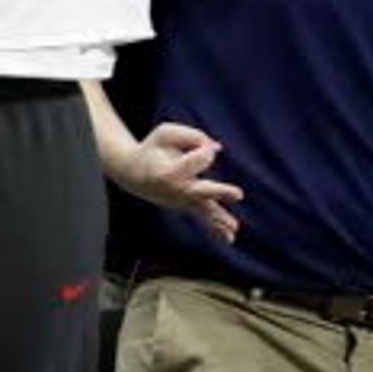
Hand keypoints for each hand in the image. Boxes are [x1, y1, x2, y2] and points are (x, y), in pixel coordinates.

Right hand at [104, 120, 244, 242]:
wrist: (133, 174)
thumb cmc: (152, 149)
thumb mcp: (166, 133)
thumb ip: (192, 135)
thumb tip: (217, 148)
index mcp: (168, 172)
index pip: (200, 158)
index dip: (205, 147)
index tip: (202, 145)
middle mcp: (175, 190)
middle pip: (201, 190)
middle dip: (221, 191)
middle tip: (239, 194)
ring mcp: (181, 201)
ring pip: (205, 210)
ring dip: (221, 219)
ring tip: (235, 228)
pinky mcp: (187, 206)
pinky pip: (204, 217)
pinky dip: (217, 228)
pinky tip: (230, 238)